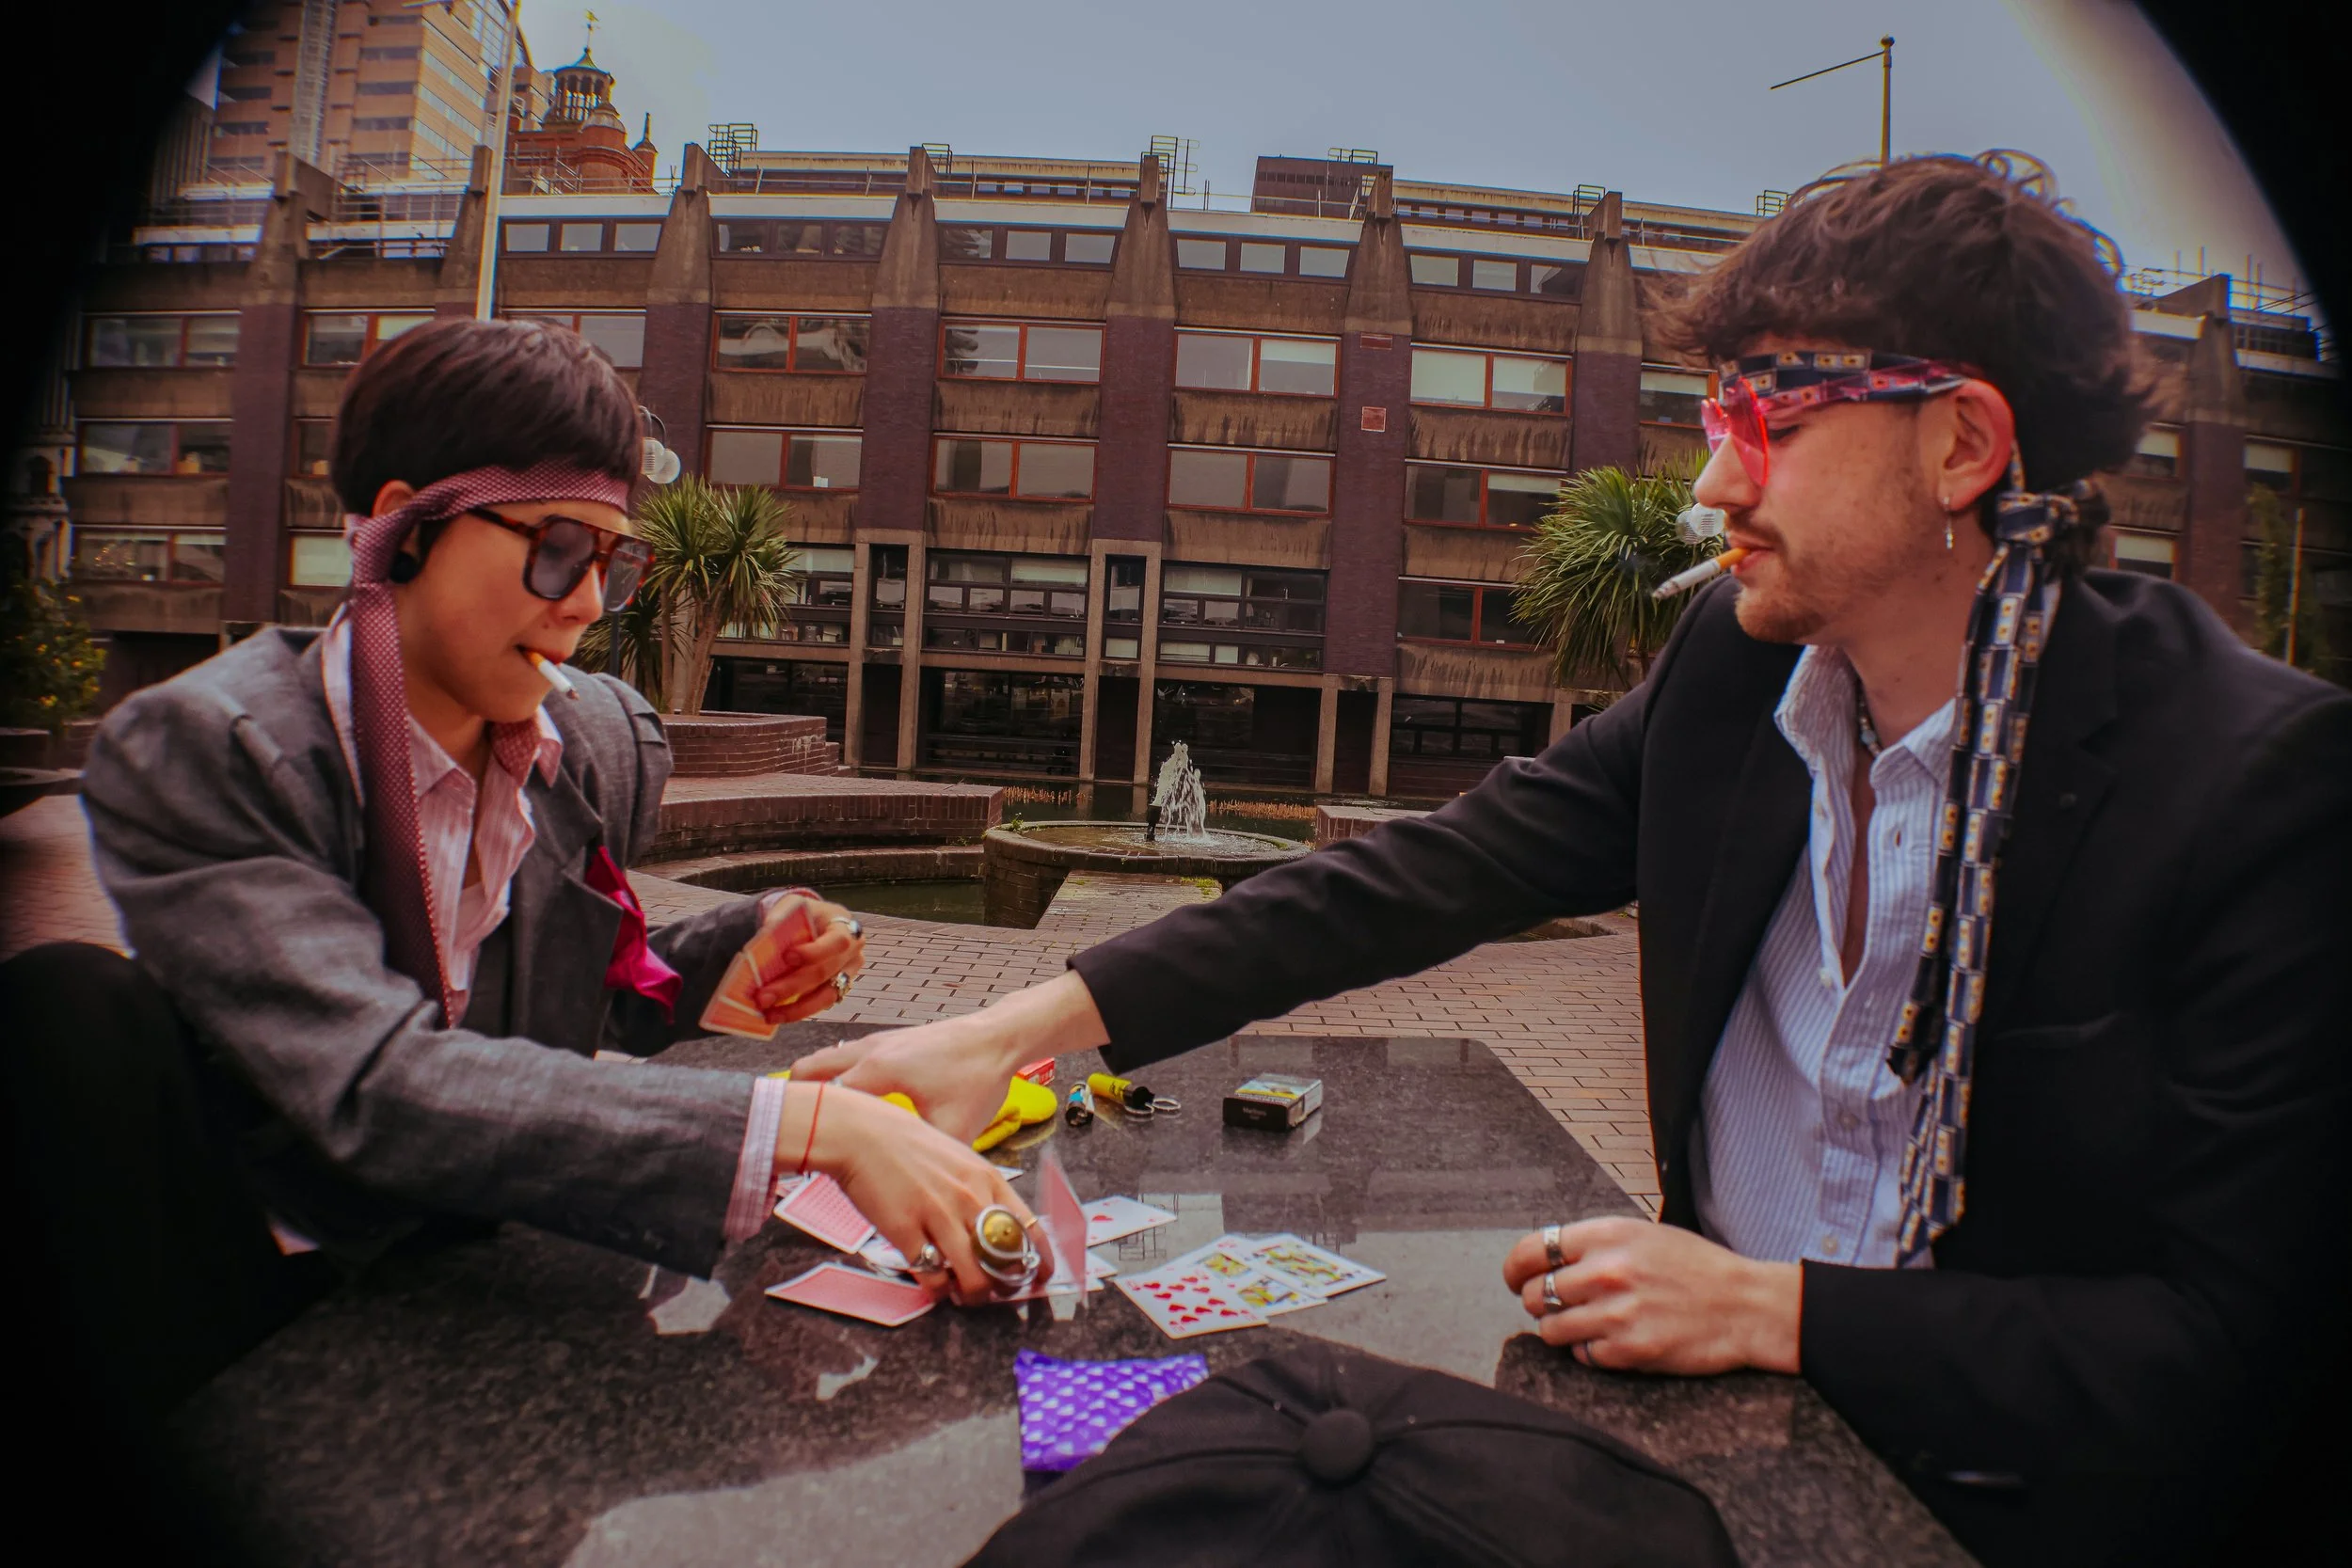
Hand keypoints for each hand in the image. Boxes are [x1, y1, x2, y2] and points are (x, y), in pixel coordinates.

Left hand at [746, 895, 865, 1026]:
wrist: (812, 921)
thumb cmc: (802, 914)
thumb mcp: (792, 907)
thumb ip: (780, 919)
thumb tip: (764, 938)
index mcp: (845, 927)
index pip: (837, 942)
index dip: (814, 952)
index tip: (786, 957)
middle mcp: (852, 953)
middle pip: (824, 973)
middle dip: (792, 986)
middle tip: (763, 997)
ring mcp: (847, 974)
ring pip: (826, 996)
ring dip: (796, 1008)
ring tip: (769, 1015)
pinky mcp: (838, 990)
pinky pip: (820, 1004)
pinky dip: (798, 1011)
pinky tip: (776, 1015)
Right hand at [786, 1082, 1042, 1301]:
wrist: (862, 1135)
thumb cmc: (909, 1146)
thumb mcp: (958, 1159)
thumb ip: (978, 1191)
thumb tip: (994, 1228)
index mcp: (987, 1179)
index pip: (1029, 1229)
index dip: (1039, 1260)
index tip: (1039, 1276)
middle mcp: (969, 1199)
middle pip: (1005, 1261)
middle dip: (1004, 1285)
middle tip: (994, 1291)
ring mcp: (939, 1216)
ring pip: (974, 1278)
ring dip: (973, 1295)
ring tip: (963, 1295)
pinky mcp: (907, 1231)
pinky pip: (933, 1277)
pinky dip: (938, 1290)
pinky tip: (935, 1286)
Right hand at [794, 971, 1107, 1143]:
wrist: (998, 1037)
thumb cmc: (978, 1078)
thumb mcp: (954, 1127)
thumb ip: (924, 1160)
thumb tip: (909, 1196)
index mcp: (876, 1071)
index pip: (821, 1099)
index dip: (806, 1127)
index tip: (793, 1150)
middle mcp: (868, 1052)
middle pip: (807, 1072)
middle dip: (796, 1102)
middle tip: (795, 1135)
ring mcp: (876, 1042)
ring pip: (824, 1062)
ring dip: (815, 1088)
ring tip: (816, 1123)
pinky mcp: (888, 1041)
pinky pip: (845, 1059)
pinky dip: (836, 1077)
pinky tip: (852, 1105)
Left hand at [1501, 1217, 1800, 1375]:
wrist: (1746, 1306)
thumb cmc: (1696, 1268)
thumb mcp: (1642, 1235)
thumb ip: (1594, 1245)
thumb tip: (1547, 1260)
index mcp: (1607, 1235)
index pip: (1531, 1250)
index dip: (1515, 1269)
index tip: (1515, 1279)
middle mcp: (1606, 1272)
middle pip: (1534, 1294)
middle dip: (1539, 1302)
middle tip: (1558, 1306)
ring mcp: (1616, 1314)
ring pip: (1550, 1329)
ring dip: (1561, 1329)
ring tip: (1587, 1324)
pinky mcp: (1629, 1351)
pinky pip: (1582, 1356)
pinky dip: (1590, 1352)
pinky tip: (1613, 1340)